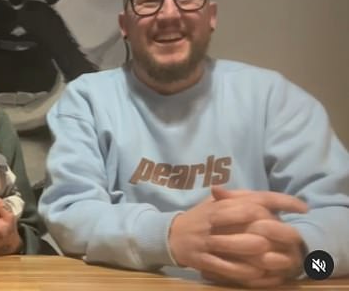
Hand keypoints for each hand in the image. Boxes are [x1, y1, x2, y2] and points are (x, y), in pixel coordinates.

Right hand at [169, 187, 306, 286]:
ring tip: (278, 258)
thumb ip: (237, 199)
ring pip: (235, 244)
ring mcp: (206, 241)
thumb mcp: (214, 204)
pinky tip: (260, 275)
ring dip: (258, 250)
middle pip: (245, 216)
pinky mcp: (202, 260)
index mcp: (218, 204)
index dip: (279, 201)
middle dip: (269, 225)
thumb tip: (266, 198)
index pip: (252, 197)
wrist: (170, 236)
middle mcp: (211, 219)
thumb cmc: (199, 219)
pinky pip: (225, 267)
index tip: (302, 207)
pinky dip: (244, 272)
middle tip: (292, 236)